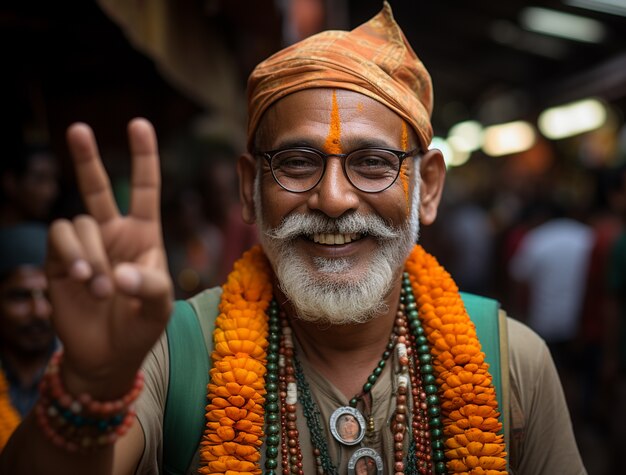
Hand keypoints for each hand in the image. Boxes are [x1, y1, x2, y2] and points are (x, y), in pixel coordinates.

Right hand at [46, 118, 172, 397]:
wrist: (106, 355)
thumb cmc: (141, 327)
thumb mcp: (159, 307)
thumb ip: (149, 286)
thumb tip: (117, 272)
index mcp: (143, 235)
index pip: (144, 190)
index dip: (143, 158)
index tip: (139, 124)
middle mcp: (112, 234)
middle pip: (97, 188)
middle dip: (87, 158)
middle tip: (78, 128)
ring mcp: (84, 246)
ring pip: (79, 223)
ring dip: (90, 254)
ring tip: (98, 287)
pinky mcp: (58, 260)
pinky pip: (60, 238)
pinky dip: (71, 255)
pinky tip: (79, 278)